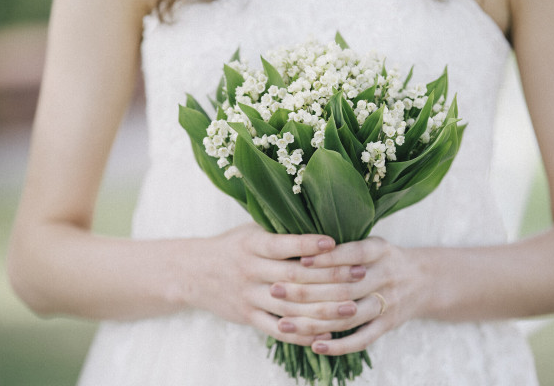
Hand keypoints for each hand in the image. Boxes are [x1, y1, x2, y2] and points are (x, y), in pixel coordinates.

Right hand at [181, 223, 369, 346]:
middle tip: (360, 275)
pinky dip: (302, 334)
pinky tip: (326, 333)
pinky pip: (278, 330)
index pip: (283, 245)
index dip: (308, 245)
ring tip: (352, 308)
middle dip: (330, 278)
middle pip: (294, 278)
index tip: (335, 243)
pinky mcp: (248, 317)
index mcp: (252, 245)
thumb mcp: (250, 230)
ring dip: (323, 310)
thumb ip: (280, 230)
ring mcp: (249, 296)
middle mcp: (250, 270)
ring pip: (290, 307)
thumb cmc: (232, 247)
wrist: (193, 272)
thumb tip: (322, 219)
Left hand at [269, 236, 425, 354]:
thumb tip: (300, 239)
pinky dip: (339, 345)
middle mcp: (385, 276)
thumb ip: (344, 243)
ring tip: (284, 322)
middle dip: (307, 290)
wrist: (424, 280)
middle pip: (344, 287)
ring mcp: (387, 303)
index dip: (326, 258)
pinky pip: (362, 338)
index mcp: (380, 250)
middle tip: (275, 289)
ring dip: (314, 321)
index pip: (352, 254)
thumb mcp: (371, 241)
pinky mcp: (387, 325)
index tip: (298, 260)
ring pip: (348, 315)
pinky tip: (315, 345)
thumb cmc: (383, 258)